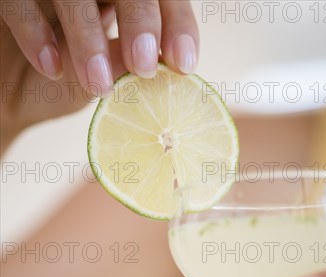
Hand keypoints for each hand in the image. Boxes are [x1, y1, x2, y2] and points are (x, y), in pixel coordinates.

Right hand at [0, 1, 198, 147]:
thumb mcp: (100, 78)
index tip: (183, 63)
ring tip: (99, 84)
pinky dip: (36, 32)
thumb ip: (121, 65)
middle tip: (144, 66)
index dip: (176, 22)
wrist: (11, 94)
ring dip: (88, 35)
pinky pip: (18, 0)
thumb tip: (148, 59)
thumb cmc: (65, 82)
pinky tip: (51, 68)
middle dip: (140, 20)